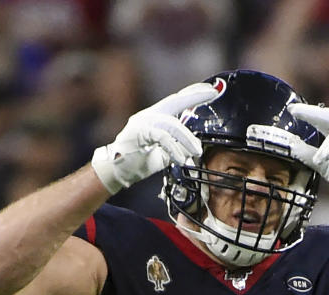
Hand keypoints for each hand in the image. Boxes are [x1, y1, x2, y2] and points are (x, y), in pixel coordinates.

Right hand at [91, 82, 218, 193]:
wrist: (115, 172)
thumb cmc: (137, 163)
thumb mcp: (164, 155)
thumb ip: (178, 147)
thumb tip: (195, 147)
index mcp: (156, 117)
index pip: (177, 101)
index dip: (194, 93)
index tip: (212, 89)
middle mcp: (149, 115)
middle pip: (175, 100)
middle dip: (195, 96)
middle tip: (212, 93)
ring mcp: (142, 122)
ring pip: (171, 123)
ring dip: (187, 138)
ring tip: (197, 151)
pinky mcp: (138, 132)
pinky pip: (161, 137)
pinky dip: (174, 149)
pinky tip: (181, 159)